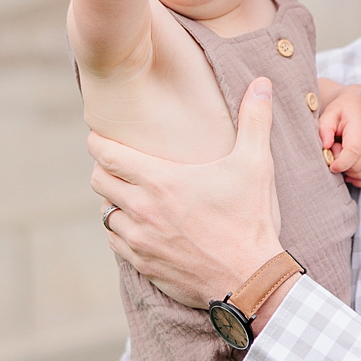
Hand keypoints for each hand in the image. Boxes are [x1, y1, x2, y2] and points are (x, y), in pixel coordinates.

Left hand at [93, 76, 283, 307]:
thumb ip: (255, 120)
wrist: (250, 278)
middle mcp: (141, 208)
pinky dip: (121, 231)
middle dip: (105, 170)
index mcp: (161, 180)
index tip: (103, 138)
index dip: (100, 143)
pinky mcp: (143, 264)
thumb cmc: (251, 219)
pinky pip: (115, 242)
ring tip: (131, 197)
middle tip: (120, 166)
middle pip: (98, 181)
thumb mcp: (256, 165)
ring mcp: (139, 239)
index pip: (106, 154)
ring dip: (114, 202)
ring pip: (104, 213)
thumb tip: (263, 83)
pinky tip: (139, 227)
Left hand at [318, 88, 360, 187]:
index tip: (331, 166)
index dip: (341, 163)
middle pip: (359, 165)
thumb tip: (325, 145)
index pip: (354, 151)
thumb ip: (324, 128)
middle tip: (335, 152)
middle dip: (344, 166)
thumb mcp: (331, 113)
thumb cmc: (346, 109)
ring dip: (352, 173)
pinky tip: (351, 174)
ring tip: (344, 159)